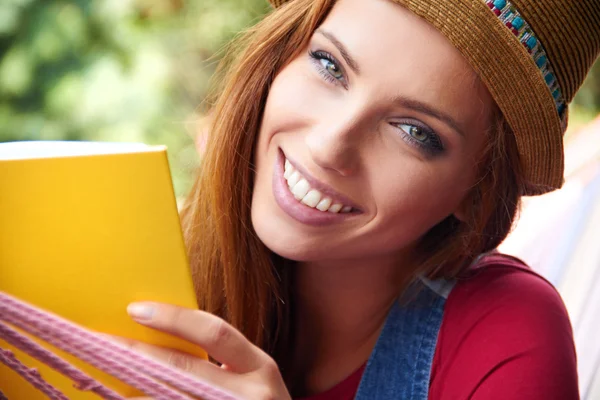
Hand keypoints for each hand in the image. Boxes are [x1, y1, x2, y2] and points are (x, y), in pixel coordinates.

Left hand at [113, 302, 290, 399]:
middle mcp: (251, 395)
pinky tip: (128, 399)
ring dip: (133, 393)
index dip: (174, 319)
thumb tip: (162, 337)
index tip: (136, 309)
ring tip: (103, 380)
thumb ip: (224, 360)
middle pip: (184, 370)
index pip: (215, 333)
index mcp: (260, 367)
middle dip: (138, 354)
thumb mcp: (254, 379)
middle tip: (102, 342)